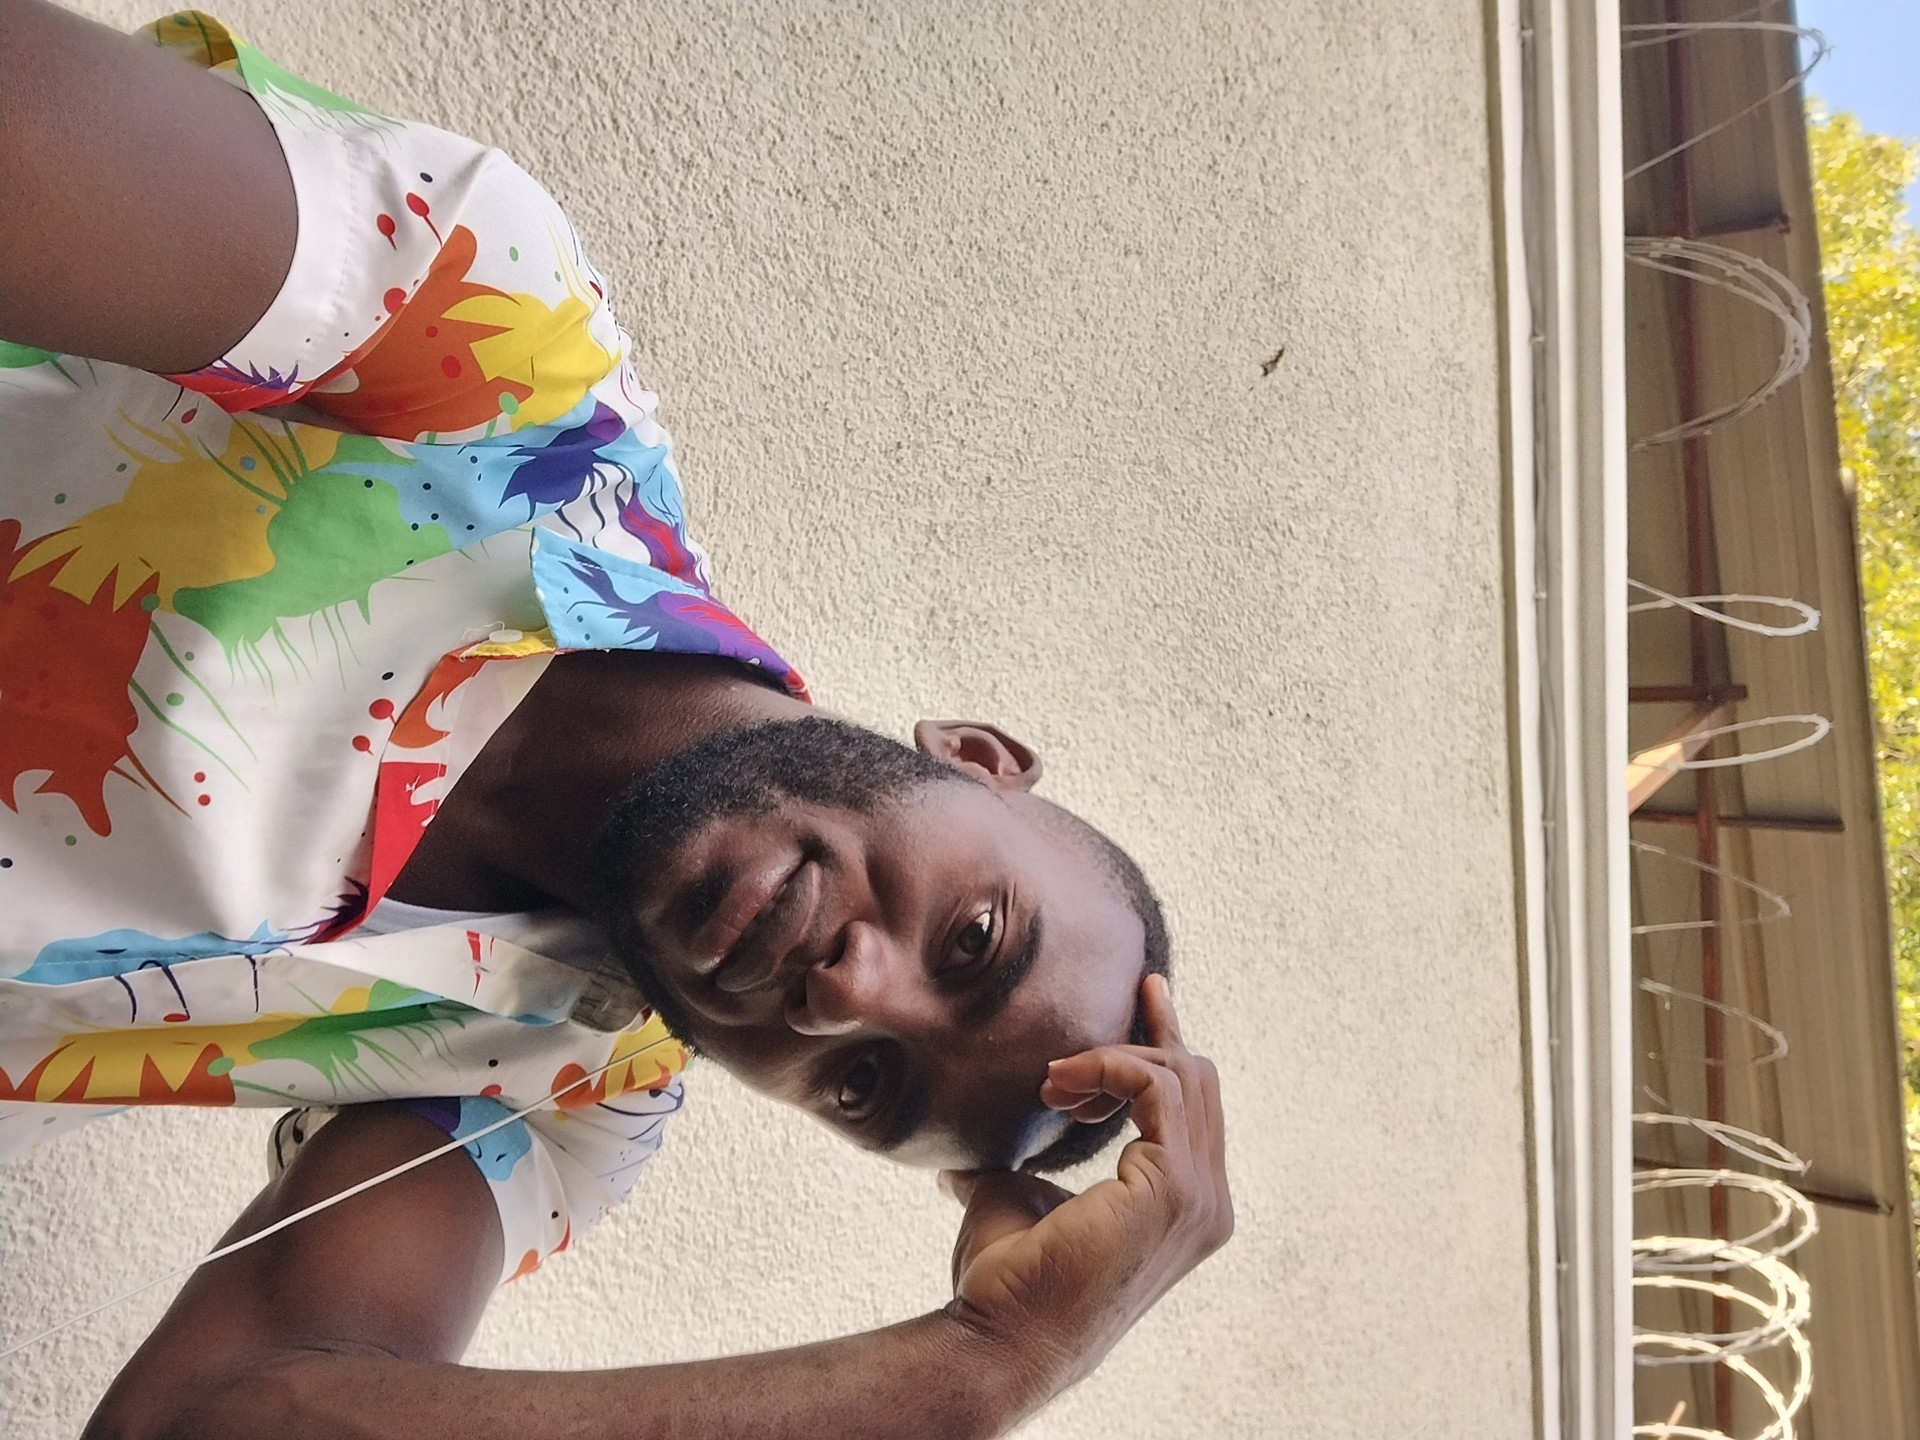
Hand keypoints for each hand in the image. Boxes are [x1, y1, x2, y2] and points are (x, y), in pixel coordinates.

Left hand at [939, 974, 1231, 1400]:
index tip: (1146, 992)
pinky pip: (1157, 1088)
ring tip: (1051, 1082)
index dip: (1167, 1043)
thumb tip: (962, 1159)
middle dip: (1139, 1044)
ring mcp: (1200, 1198)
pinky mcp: (1173, 1186)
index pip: (1193, 1106)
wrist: (1001, 1335)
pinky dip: (1110, 1066)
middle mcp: (1209, 1205)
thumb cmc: (1007, 1283)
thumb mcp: (1018, 1200)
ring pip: (1182, 1075)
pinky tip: (1062, 1083)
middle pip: (1197, 1081)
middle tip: (1066, 1056)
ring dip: (1111, 1060)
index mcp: (1188, 1208)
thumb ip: (1014, 1169)